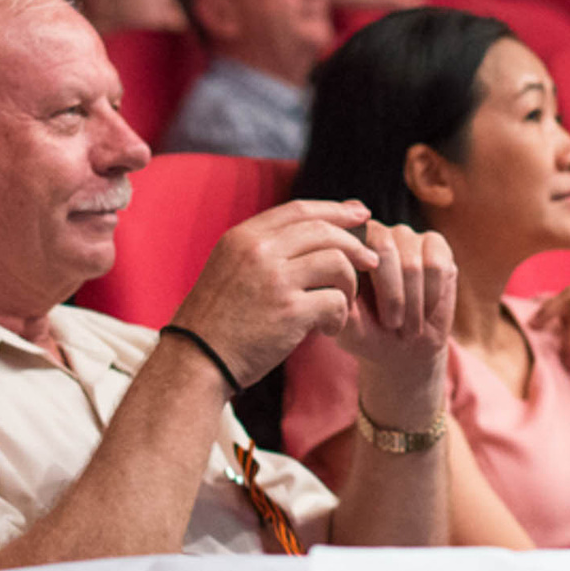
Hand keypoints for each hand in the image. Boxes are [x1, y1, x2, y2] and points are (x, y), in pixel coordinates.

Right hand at [169, 199, 377, 383]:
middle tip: (371, 260)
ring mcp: (275, 279)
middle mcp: (259, 250)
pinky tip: (329, 329)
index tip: (360, 212)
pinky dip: (340, 316)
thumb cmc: (217, 321)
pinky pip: (336, 301)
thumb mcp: (229, 268)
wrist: (198, 360)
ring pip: (337, 263)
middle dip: (355, 243)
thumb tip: (310, 234)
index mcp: (243, 236)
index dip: (335, 210)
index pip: (299, 210)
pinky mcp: (290, 311)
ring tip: (342, 304)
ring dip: (350, 284)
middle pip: (324, 231)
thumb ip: (262, 250)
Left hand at [333, 220, 455, 425]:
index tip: (364, 305)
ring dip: (412, 302)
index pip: (349, 241)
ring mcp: (407, 236)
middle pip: (384, 247)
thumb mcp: (347, 327)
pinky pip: (436, 265)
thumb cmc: (368, 333)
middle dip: (390, 294)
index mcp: (346, 246)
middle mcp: (376, 233)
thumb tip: (337, 283)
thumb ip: (338, 303)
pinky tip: (425, 311)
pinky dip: (431, 295)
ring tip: (408, 326)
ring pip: (412, 262)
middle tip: (392, 324)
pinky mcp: (436, 245)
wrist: (405, 348)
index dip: (358, 271)